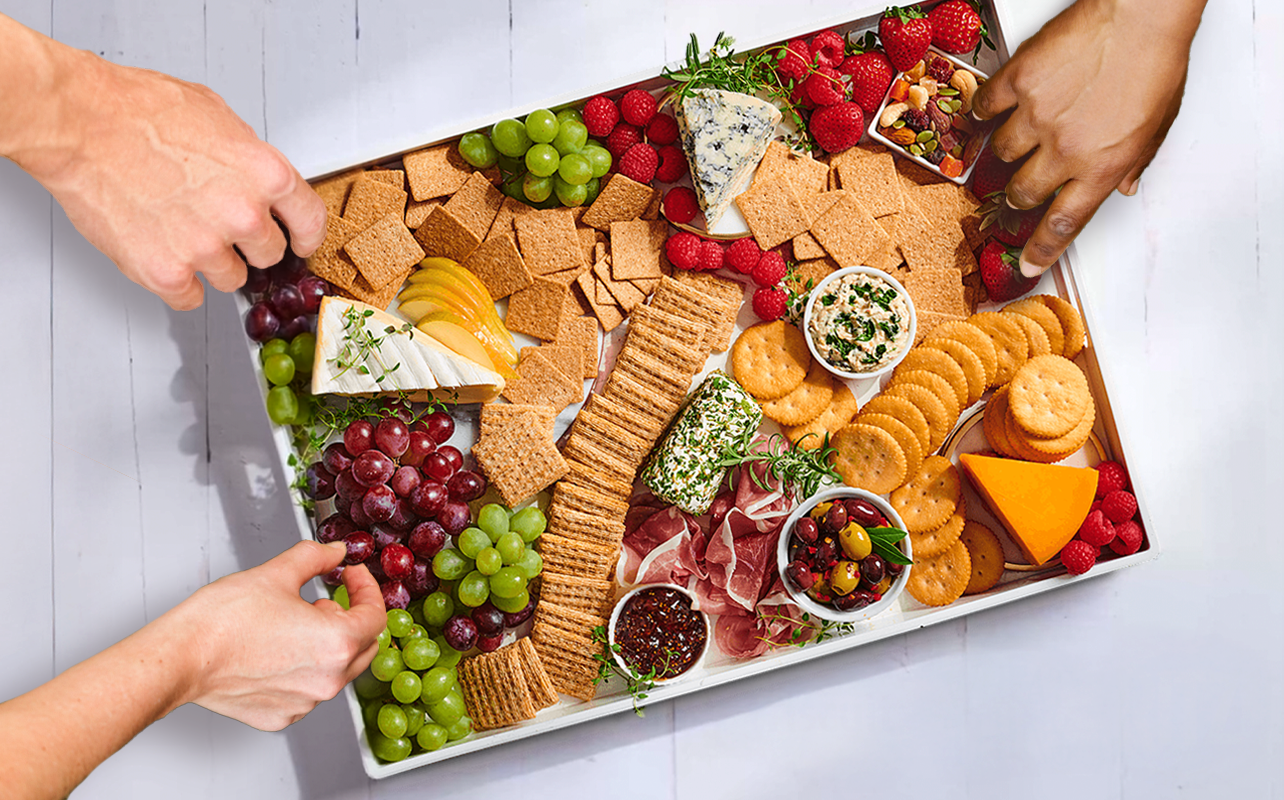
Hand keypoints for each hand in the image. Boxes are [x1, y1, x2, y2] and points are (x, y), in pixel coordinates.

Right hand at [16, 49, 326, 309]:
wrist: (80, 123)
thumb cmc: (139, 111)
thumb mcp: (219, 118)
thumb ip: (250, 160)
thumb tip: (259, 183)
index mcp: (266, 175)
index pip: (310, 222)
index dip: (305, 236)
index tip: (300, 243)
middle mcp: (244, 215)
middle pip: (269, 254)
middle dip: (247, 243)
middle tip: (214, 222)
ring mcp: (206, 248)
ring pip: (231, 278)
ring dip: (211, 263)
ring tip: (178, 227)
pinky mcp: (166, 272)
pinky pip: (190, 297)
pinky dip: (176, 282)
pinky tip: (161, 251)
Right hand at [170, 541, 385, 730]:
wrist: (181, 656)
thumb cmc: (223, 620)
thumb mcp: (278, 573)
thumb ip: (316, 558)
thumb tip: (335, 552)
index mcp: (337, 644)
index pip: (375, 615)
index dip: (366, 588)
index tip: (351, 576)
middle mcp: (327, 680)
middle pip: (363, 645)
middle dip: (350, 617)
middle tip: (323, 599)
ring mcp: (305, 703)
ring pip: (336, 670)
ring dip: (327, 643)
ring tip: (293, 623)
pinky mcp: (281, 716)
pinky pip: (307, 689)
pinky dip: (302, 668)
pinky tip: (277, 650)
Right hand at [971, 0, 1203, 275]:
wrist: (1140, 14)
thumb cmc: (1155, 60)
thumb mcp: (1158, 124)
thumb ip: (1133, 162)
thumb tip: (1122, 187)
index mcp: (1102, 166)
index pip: (1063, 224)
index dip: (1040, 249)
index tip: (1026, 262)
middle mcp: (1065, 148)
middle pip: (1023, 193)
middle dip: (1020, 194)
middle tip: (1019, 187)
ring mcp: (1037, 115)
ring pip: (1002, 152)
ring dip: (1008, 149)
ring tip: (1020, 135)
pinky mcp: (1017, 82)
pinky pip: (986, 108)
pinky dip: (986, 111)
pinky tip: (994, 107)